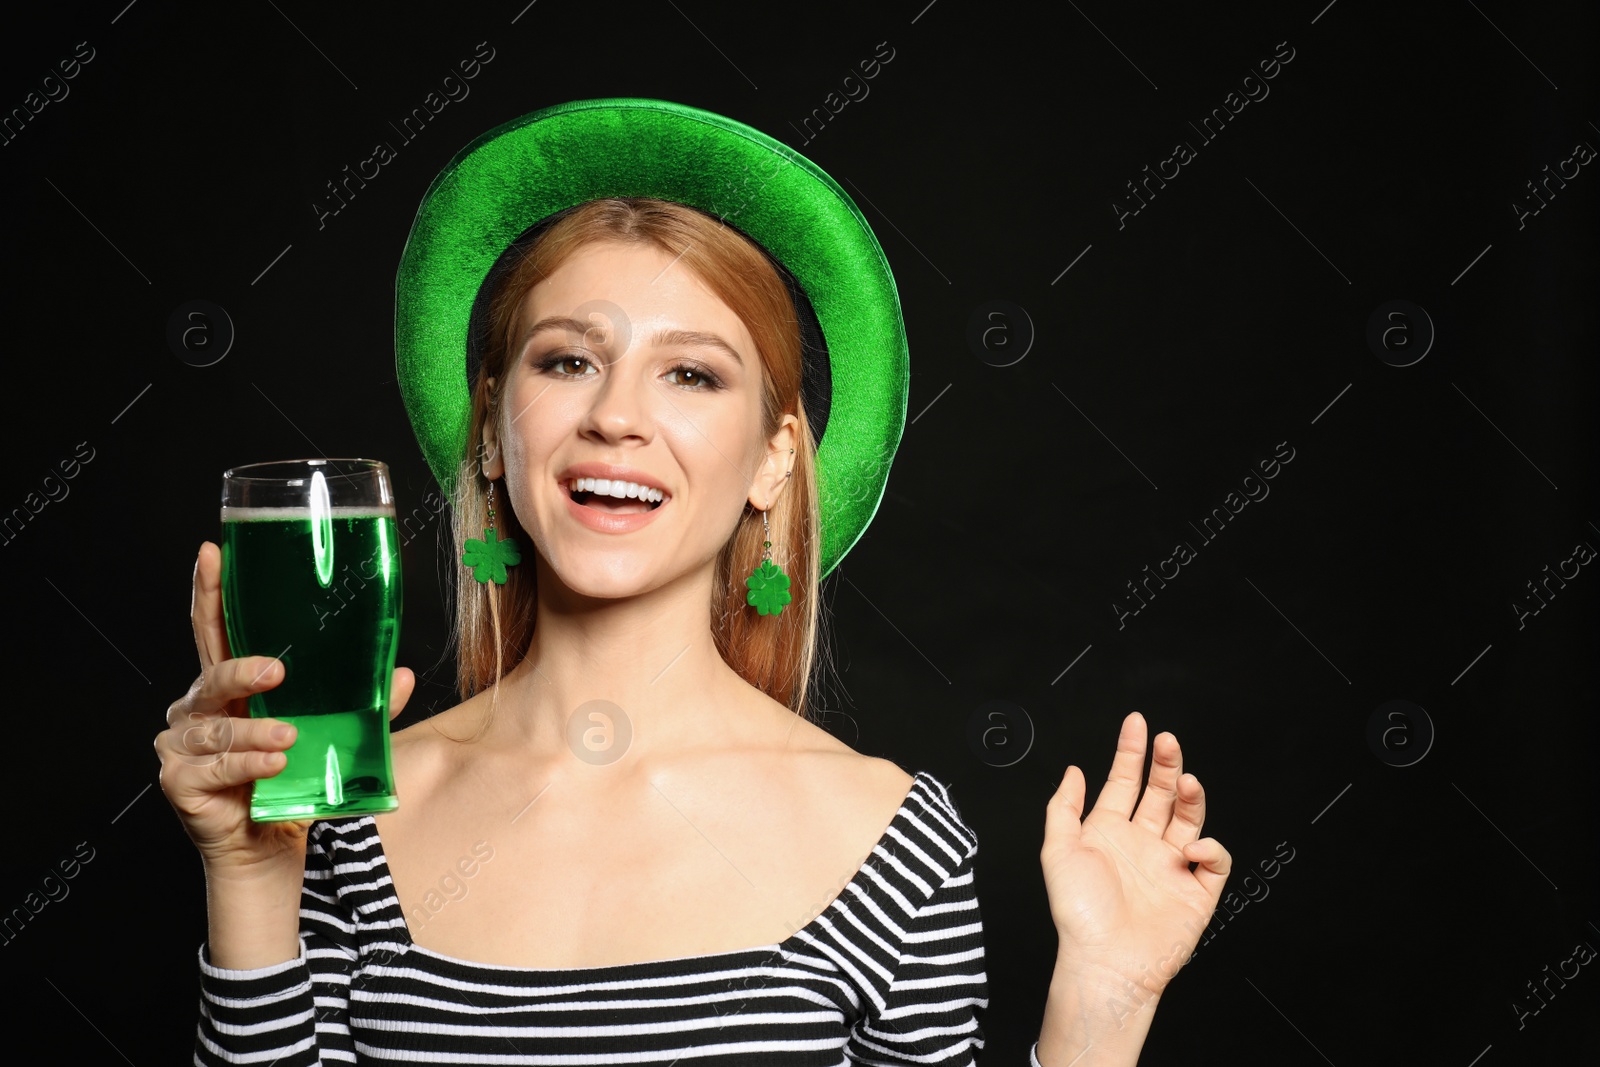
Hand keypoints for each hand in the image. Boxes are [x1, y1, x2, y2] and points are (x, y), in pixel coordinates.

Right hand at [155, 542, 414, 876]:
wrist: (271, 847)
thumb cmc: (292, 783)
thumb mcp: (331, 737)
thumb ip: (360, 706)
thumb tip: (402, 675)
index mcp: (230, 686)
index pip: (216, 629)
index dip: (211, 590)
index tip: (213, 552)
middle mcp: (197, 708)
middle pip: (212, 673)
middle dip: (242, 670)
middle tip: (276, 671)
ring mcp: (182, 743)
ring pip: (219, 727)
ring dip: (257, 732)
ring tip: (290, 739)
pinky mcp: (179, 780)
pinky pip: (217, 766)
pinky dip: (248, 763)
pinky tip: (274, 764)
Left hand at [1040, 712, 1229, 1001]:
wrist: (1106, 963)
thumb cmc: (1079, 914)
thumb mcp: (1057, 851)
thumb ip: (1063, 807)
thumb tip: (1073, 769)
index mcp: (1108, 832)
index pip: (1124, 782)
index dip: (1131, 752)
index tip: (1138, 723)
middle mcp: (1141, 844)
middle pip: (1159, 793)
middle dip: (1165, 764)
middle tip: (1168, 742)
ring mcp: (1170, 865)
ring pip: (1188, 818)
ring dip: (1190, 796)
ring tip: (1185, 781)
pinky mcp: (1196, 891)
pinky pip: (1213, 860)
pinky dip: (1208, 846)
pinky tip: (1191, 845)